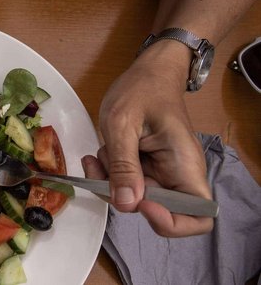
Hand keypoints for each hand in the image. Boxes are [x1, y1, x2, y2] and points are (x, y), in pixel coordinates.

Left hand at [83, 40, 212, 236]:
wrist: (148, 73)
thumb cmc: (141, 90)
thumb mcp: (123, 125)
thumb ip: (124, 166)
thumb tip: (126, 204)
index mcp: (185, 165)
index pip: (198, 217)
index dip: (170, 222)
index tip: (141, 203)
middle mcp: (178, 175)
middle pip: (158, 212)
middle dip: (123, 197)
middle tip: (99, 171)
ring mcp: (161, 173)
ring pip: (135, 199)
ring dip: (110, 184)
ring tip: (98, 155)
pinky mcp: (145, 169)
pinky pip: (125, 184)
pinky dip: (107, 175)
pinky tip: (98, 156)